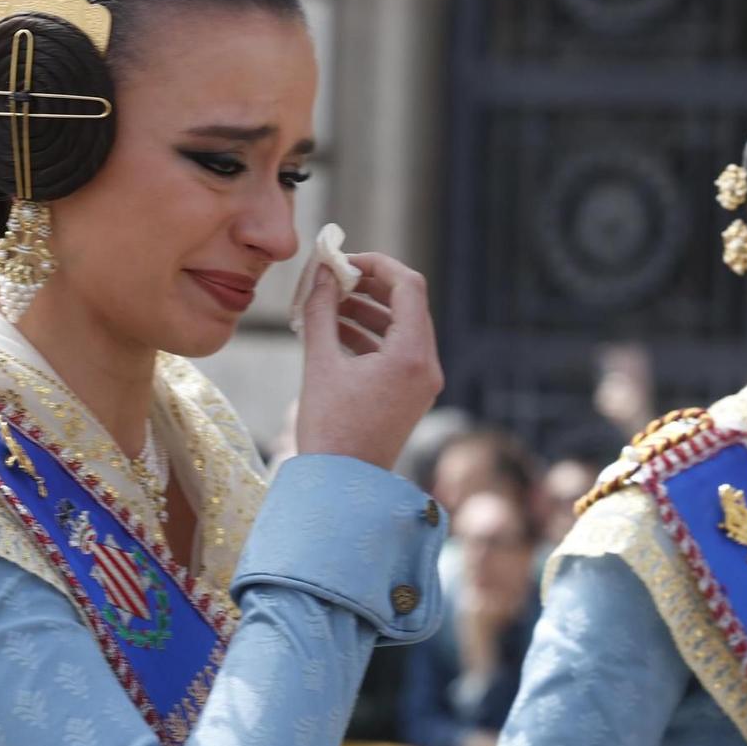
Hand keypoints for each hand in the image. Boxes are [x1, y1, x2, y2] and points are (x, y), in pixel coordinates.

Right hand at [294, 254, 442, 469]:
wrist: (342, 486)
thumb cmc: (330, 429)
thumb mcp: (320, 363)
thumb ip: (321, 311)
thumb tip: (321, 274)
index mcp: (412, 355)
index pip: (408, 286)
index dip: (377, 264)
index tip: (343, 260)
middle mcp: (427, 366)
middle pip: (407, 304)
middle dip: (369, 286)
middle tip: (333, 278)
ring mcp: (423, 382)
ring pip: (400, 327)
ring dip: (366, 311)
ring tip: (326, 304)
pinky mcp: (411, 394)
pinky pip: (396, 350)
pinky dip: (369, 336)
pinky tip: (334, 331)